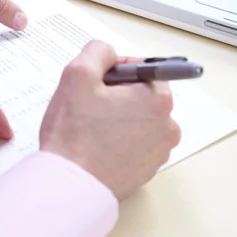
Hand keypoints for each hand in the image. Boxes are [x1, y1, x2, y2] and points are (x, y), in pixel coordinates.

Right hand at [40, 41, 180, 199]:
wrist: (70, 185)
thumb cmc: (74, 135)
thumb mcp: (78, 74)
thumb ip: (98, 51)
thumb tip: (109, 53)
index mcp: (157, 99)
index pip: (142, 69)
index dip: (115, 71)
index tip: (98, 83)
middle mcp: (167, 126)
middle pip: (141, 95)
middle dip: (116, 95)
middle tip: (89, 107)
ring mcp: (158, 152)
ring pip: (137, 120)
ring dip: (117, 118)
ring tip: (91, 129)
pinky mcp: (146, 170)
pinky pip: (134, 144)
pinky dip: (118, 141)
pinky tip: (96, 146)